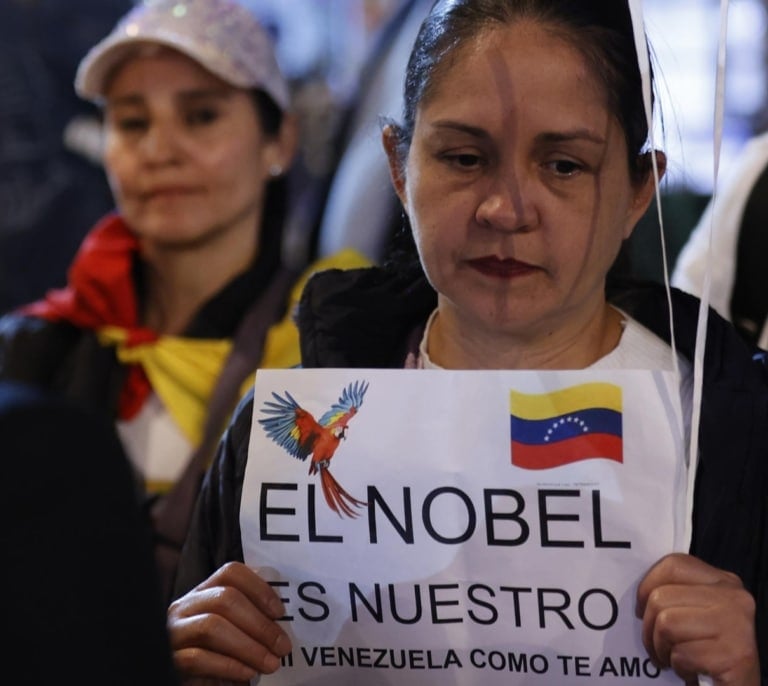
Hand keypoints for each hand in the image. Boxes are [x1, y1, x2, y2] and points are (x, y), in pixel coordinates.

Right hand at [168, 562, 291, 681]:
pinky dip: (229, 665)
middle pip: (225, 599)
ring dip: (249, 646)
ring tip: (271, 663)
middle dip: (260, 624)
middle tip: (283, 647)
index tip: (280, 612)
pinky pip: (198, 658)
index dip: (259, 588)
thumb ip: (252, 617)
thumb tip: (284, 616)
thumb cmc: (221, 657)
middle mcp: (185, 606)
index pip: (231, 572)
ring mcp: (173, 632)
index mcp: (204, 592)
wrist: (196, 684)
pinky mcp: (170, 659)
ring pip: (212, 626)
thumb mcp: (237, 631)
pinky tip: (248, 673)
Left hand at [636, 553, 758, 684]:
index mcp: (724, 582)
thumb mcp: (697, 613)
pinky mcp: (734, 655)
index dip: (647, 586)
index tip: (642, 609)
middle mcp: (734, 599)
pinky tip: (690, 670)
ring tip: (672, 657)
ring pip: (666, 624)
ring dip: (661, 648)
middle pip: (661, 597)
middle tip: (657, 644)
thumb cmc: (710, 651)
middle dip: (649, 628)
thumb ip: (677, 595)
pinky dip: (678, 667)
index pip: (673, 565)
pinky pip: (681, 654)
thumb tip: (641, 593)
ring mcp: (737, 626)